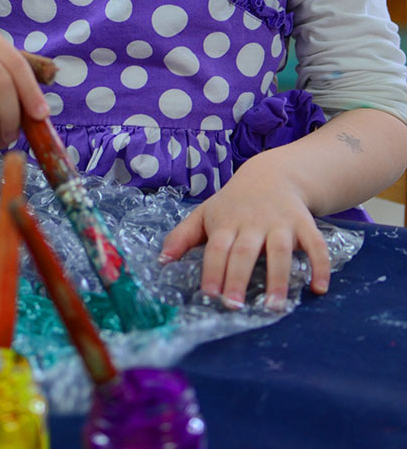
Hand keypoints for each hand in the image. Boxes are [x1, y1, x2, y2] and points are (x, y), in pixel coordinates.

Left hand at [159, 152, 330, 308]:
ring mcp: (280, 223)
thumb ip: (183, 236)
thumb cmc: (234, 203)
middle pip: (244, 251)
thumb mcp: (205, 214)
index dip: (212, 270)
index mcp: (226, 223)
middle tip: (234, 305)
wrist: (273, 174)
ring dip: (278, 278)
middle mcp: (252, 223)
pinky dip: (320, 265)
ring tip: (275, 306)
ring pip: (279, 251)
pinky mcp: (303, 224)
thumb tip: (161, 261)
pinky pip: (315, 245)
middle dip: (238, 277)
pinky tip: (320, 288)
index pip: (216, 248)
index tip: (209, 294)